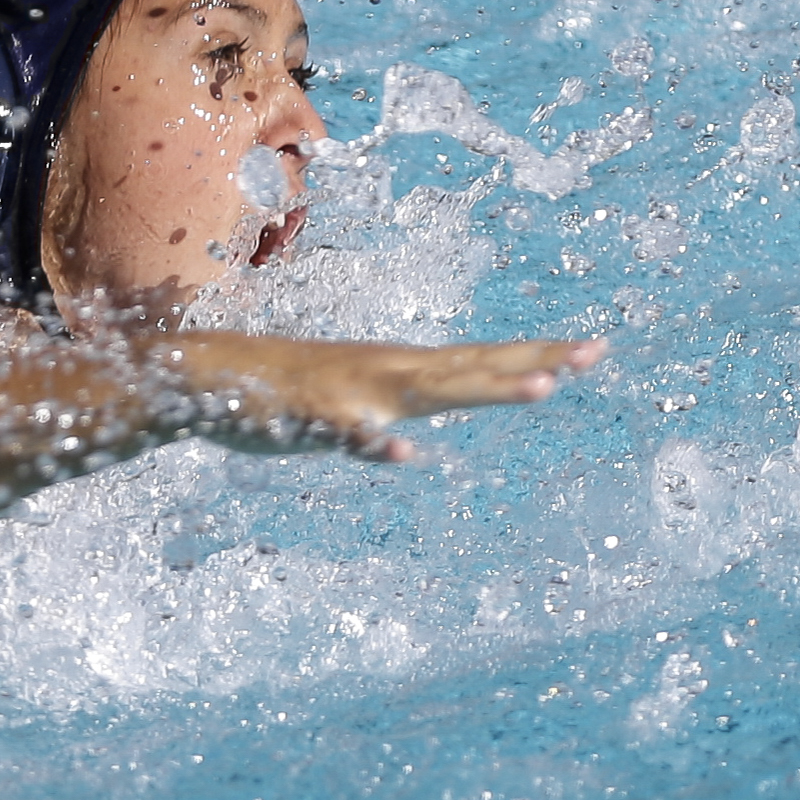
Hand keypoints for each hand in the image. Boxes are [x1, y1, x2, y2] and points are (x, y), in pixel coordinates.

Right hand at [163, 334, 604, 459]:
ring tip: (541, 388)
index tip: (592, 351)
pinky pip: (348, 429)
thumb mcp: (339, 418)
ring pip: (429, 388)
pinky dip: (374, 437)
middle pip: (473, 367)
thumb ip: (375, 429)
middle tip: (595, 354)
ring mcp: (353, 390)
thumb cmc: (275, 396)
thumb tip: (402, 446)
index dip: (535, 356)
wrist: (204, 376)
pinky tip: (400, 448)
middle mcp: (386, 372)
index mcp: (397, 372)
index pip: (480, 362)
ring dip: (485, 387)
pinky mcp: (312, 413)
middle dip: (535, 361)